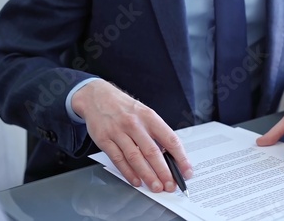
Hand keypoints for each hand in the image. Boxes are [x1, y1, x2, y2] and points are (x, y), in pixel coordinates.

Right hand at [71, 79, 192, 191]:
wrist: (97, 96)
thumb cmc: (125, 108)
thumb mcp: (145, 113)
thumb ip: (156, 133)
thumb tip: (170, 156)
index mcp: (149, 117)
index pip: (170, 139)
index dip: (181, 157)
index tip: (187, 170)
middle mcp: (135, 124)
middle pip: (152, 152)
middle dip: (164, 172)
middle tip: (171, 185)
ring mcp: (118, 132)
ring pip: (136, 158)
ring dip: (147, 175)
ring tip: (156, 187)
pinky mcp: (104, 140)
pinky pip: (118, 159)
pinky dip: (128, 172)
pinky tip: (136, 181)